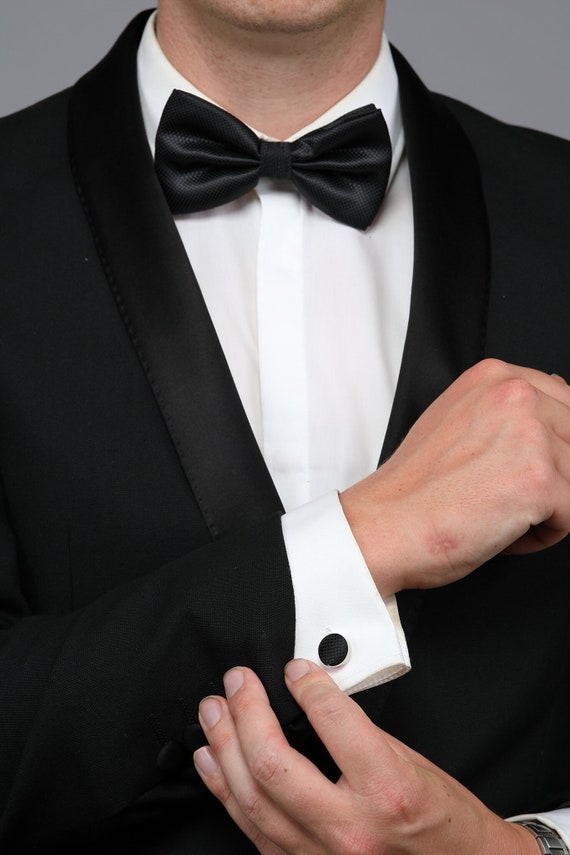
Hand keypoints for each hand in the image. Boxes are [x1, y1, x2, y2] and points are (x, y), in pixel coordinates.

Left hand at [194, 661, 538, 853]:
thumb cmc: (441, 819)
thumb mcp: (411, 762)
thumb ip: (357, 733)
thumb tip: (312, 699)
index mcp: (388, 790)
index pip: (331, 721)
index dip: (307, 685)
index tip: (294, 669)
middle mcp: (351, 829)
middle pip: (274, 765)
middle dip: (246, 713)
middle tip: (237, 680)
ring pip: (252, 799)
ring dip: (224, 747)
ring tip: (213, 712)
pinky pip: (253, 828)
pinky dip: (225, 791)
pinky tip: (212, 761)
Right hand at [340, 359, 569, 597]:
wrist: (384, 525)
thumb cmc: (413, 488)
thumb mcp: (457, 422)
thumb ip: (506, 412)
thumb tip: (559, 415)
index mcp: (495, 376)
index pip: (566, 405)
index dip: (550, 449)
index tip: (518, 472)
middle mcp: (515, 394)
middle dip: (550, 478)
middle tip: (498, 496)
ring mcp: (530, 434)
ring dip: (545, 508)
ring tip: (494, 513)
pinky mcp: (539, 480)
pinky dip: (542, 535)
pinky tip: (499, 529)